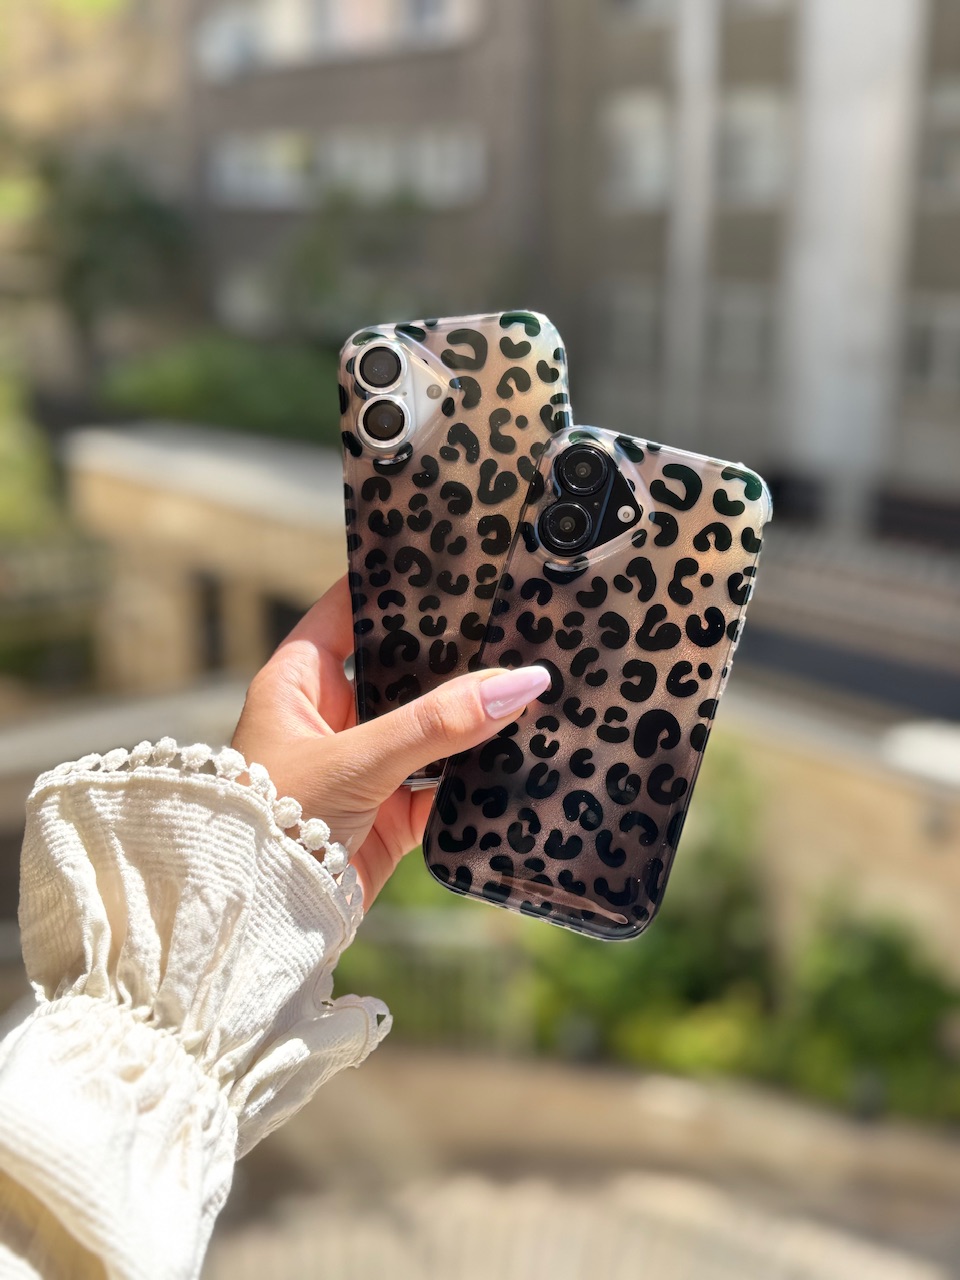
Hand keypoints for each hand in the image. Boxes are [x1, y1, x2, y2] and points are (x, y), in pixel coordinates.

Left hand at [231, 576, 548, 906]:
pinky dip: (475, 775)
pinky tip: (517, 754)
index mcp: (299, 682)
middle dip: (450, 656)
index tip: (447, 562)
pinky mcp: (389, 813)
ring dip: (467, 718)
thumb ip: (437, 722)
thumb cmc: (276, 823)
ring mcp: (363, 765)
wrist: (262, 920)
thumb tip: (520, 682)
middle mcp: (331, 717)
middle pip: (401, 669)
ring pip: (428, 727)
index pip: (349, 610)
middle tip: (506, 623)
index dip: (392, 586)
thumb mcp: (358, 759)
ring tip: (525, 684)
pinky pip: (443, 782)